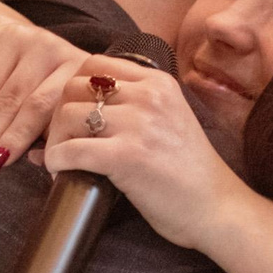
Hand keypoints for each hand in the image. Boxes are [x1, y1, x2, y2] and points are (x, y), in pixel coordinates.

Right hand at [0, 22, 90, 182]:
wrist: (31, 43)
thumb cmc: (54, 90)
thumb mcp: (65, 107)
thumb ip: (54, 133)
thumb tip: (41, 163)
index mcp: (72, 66)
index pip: (37, 106)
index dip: (14, 137)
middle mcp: (44, 47)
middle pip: (7, 100)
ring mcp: (12, 39)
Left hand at [41, 58, 243, 250]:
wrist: (216, 208)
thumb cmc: (189, 172)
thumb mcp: (168, 120)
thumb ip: (132, 107)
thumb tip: (75, 109)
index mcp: (158, 82)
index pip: (94, 64)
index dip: (73, 89)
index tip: (73, 116)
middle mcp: (148, 96)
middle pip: (74, 87)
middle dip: (59, 114)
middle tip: (63, 140)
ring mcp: (138, 125)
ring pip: (67, 116)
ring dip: (55, 140)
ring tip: (63, 160)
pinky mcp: (127, 156)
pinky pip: (70, 150)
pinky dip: (57, 162)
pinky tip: (62, 173)